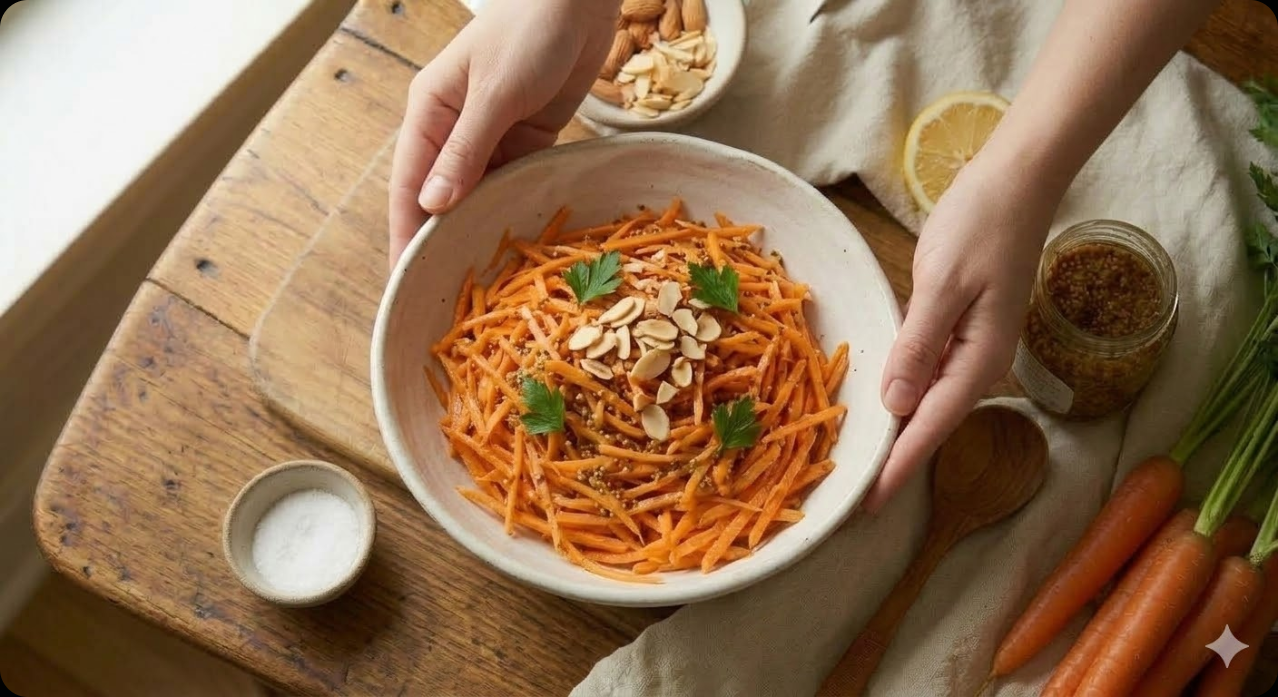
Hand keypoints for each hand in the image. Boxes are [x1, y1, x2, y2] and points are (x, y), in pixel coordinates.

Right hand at [388, 0, 618, 266]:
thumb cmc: (529, 30)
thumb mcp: (494, 91)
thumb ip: (466, 150)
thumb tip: (434, 206)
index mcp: (429, 113)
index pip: (410, 186)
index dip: (406, 235)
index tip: (405, 280)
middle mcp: (454, 129)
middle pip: (442, 198)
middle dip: (442, 242)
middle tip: (444, 296)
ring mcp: (491, 135)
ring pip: (479, 195)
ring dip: (480, 230)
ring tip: (482, 282)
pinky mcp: (528, 137)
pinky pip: (514, 182)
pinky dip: (514, 208)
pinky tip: (518, 243)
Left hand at [863, 156, 1055, 511]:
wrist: (1015, 181)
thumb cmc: (980, 225)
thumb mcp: (943, 285)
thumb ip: (919, 345)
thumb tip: (897, 404)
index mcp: (979, 358)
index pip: (931, 425)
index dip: (899, 465)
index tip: (869, 504)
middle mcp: (979, 361)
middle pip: (931, 420)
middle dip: (896, 457)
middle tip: (855, 495)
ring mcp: (972, 344)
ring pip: (929, 398)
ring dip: (899, 428)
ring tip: (863, 461)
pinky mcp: (961, 325)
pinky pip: (928, 370)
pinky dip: (904, 390)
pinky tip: (882, 403)